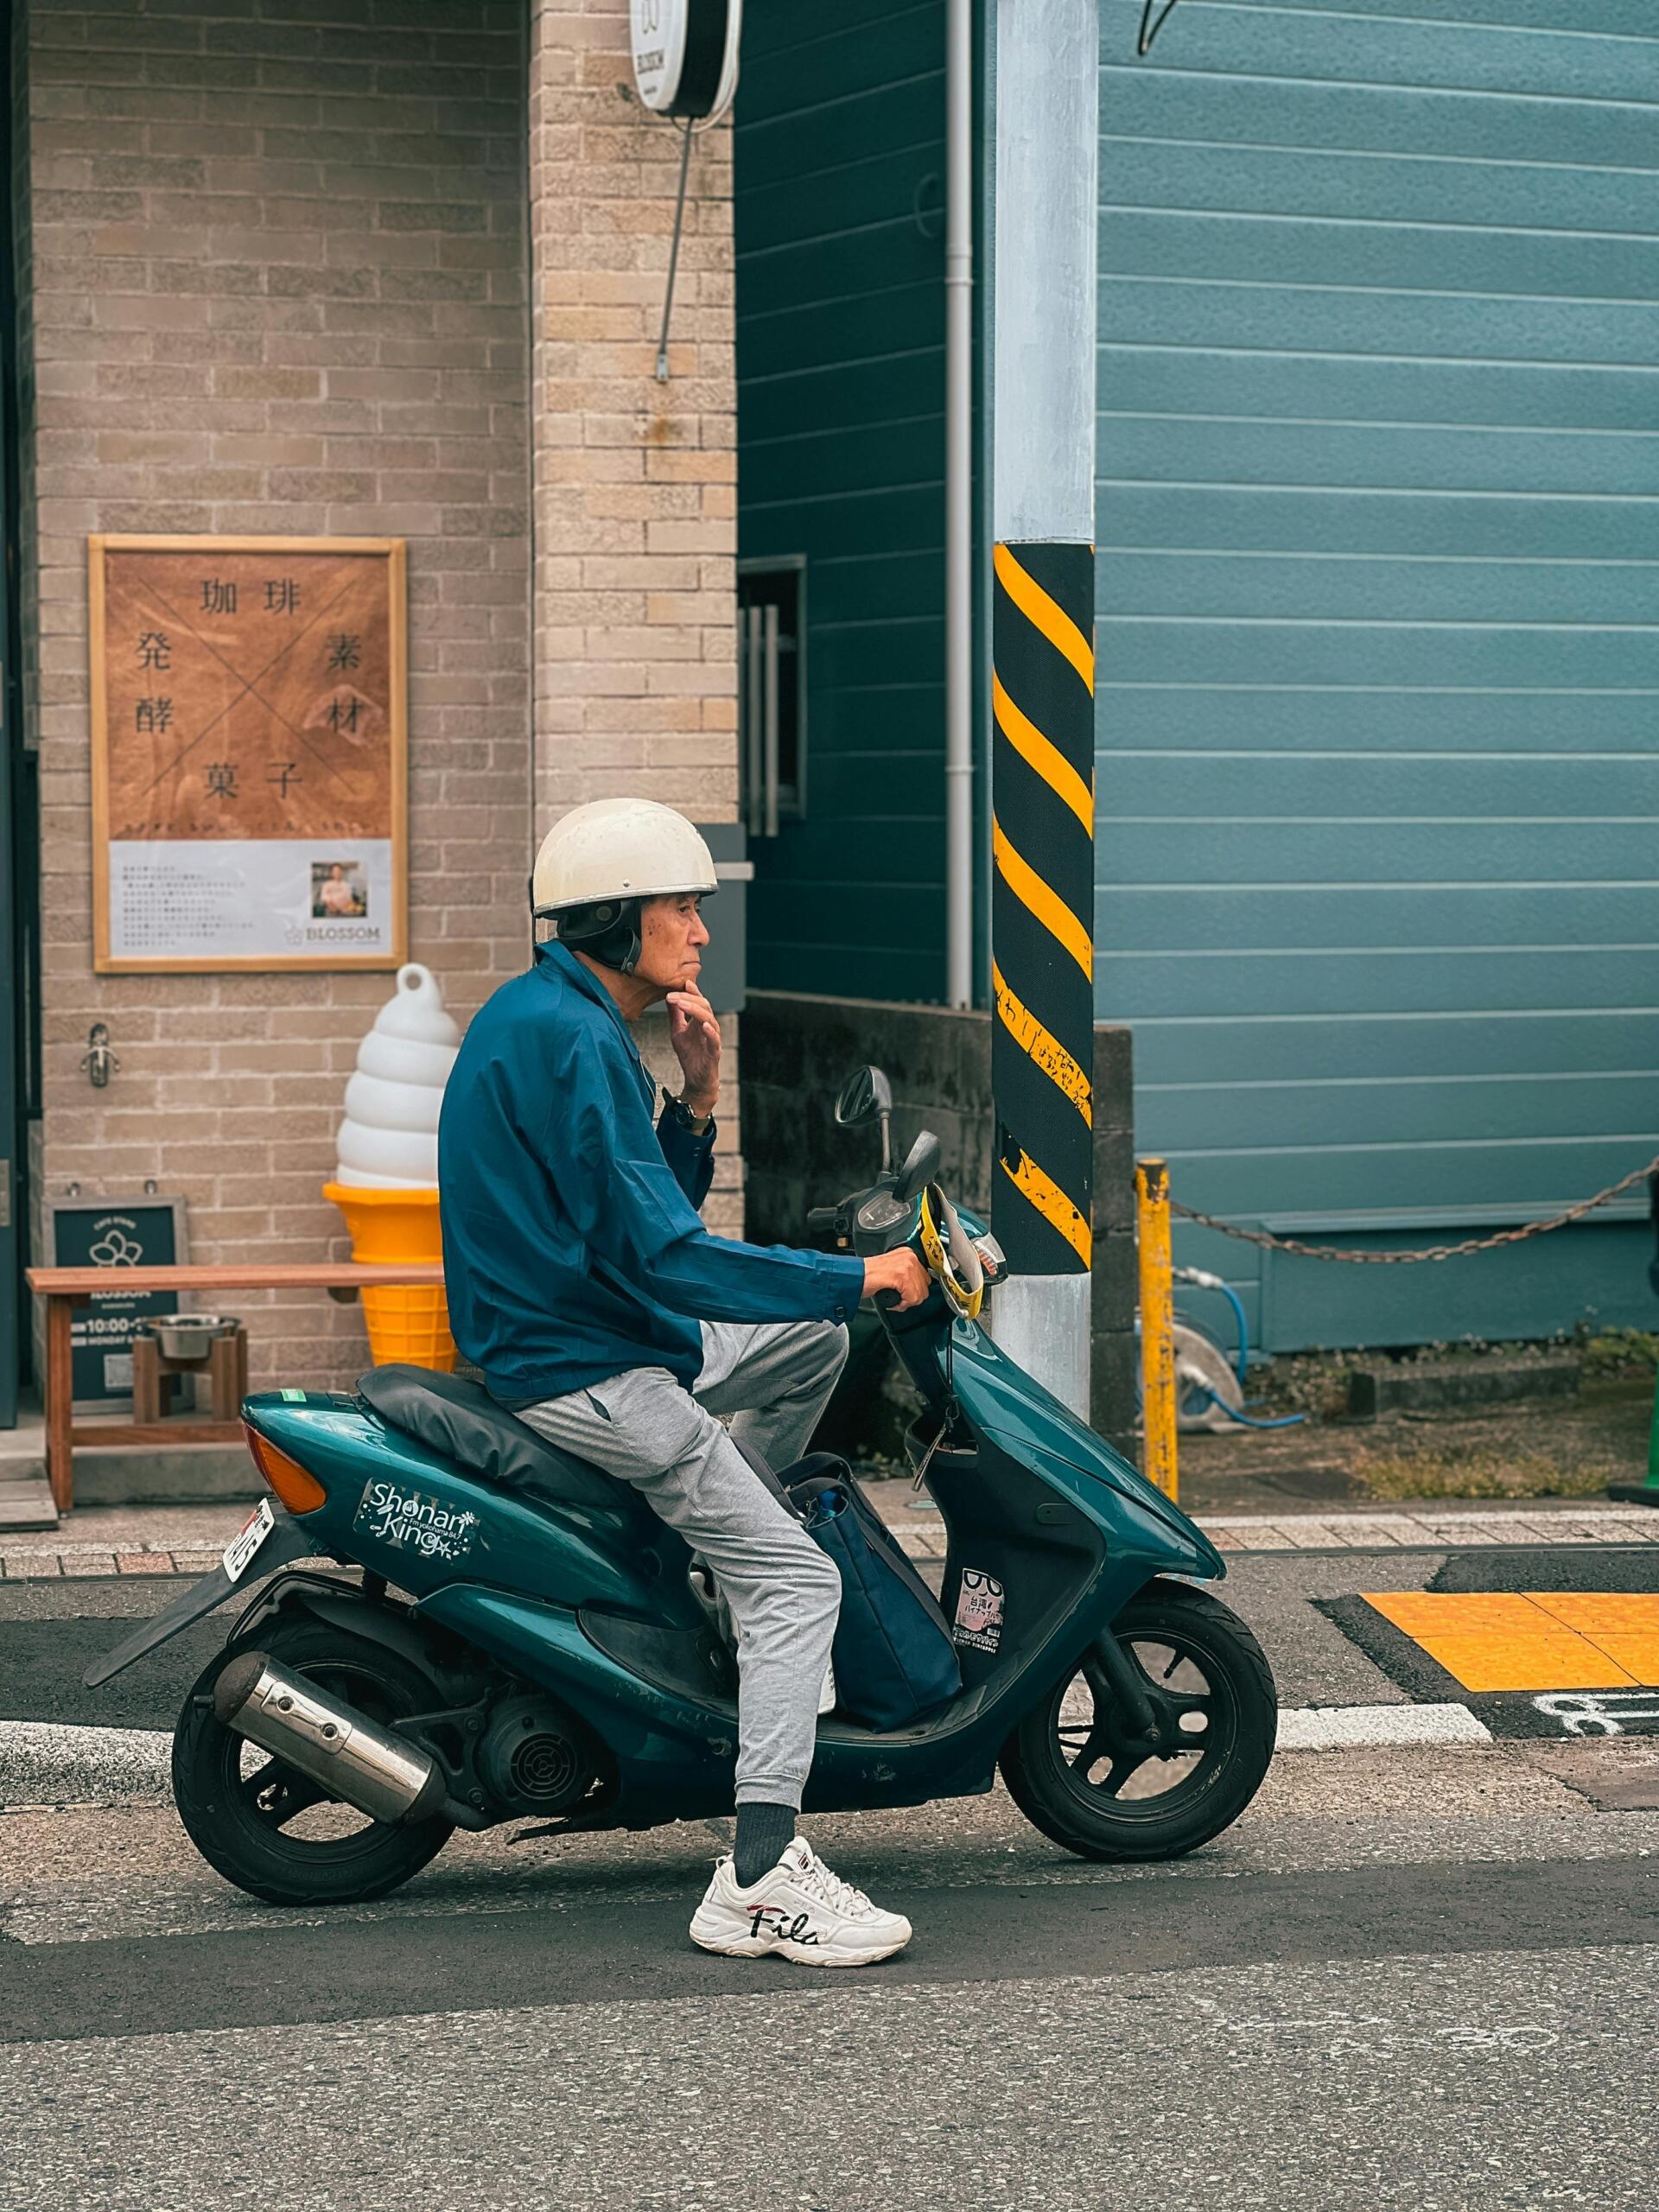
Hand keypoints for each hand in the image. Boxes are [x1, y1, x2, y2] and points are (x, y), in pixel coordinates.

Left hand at [666, 984, 720, 1117]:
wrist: (696, 1080)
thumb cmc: (690, 1055)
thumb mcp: (678, 1032)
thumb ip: (675, 1015)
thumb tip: (669, 997)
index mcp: (700, 1021)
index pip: (699, 1002)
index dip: (693, 992)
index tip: (683, 983)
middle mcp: (709, 1027)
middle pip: (704, 1007)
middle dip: (689, 999)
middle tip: (673, 996)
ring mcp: (713, 1039)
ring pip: (710, 1020)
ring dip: (696, 1010)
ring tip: (683, 1004)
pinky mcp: (714, 1052)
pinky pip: (714, 1040)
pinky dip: (710, 1032)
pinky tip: (703, 1025)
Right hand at [863, 1248, 930, 1311]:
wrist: (854, 1276)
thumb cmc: (868, 1275)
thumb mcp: (893, 1269)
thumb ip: (907, 1275)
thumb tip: (918, 1288)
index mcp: (908, 1253)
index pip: (926, 1277)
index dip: (916, 1290)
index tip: (907, 1294)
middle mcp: (910, 1257)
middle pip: (925, 1287)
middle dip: (912, 1297)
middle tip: (898, 1297)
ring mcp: (906, 1265)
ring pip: (919, 1295)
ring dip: (906, 1302)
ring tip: (893, 1298)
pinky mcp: (902, 1275)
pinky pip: (911, 1298)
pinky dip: (900, 1304)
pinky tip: (890, 1298)